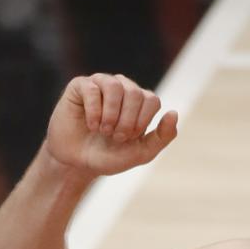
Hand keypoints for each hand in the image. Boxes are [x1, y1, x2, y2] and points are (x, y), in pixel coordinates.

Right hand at [45, 74, 177, 177]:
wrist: (75, 163)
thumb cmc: (107, 156)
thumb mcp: (140, 153)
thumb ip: (162, 137)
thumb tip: (174, 113)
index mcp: (139, 101)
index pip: (151, 101)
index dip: (141, 122)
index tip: (127, 138)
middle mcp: (122, 88)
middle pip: (135, 94)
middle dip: (126, 121)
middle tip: (114, 137)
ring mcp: (101, 84)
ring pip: (116, 87)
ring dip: (111, 114)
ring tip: (102, 130)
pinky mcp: (80, 86)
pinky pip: (93, 89)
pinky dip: (94, 110)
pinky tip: (90, 124)